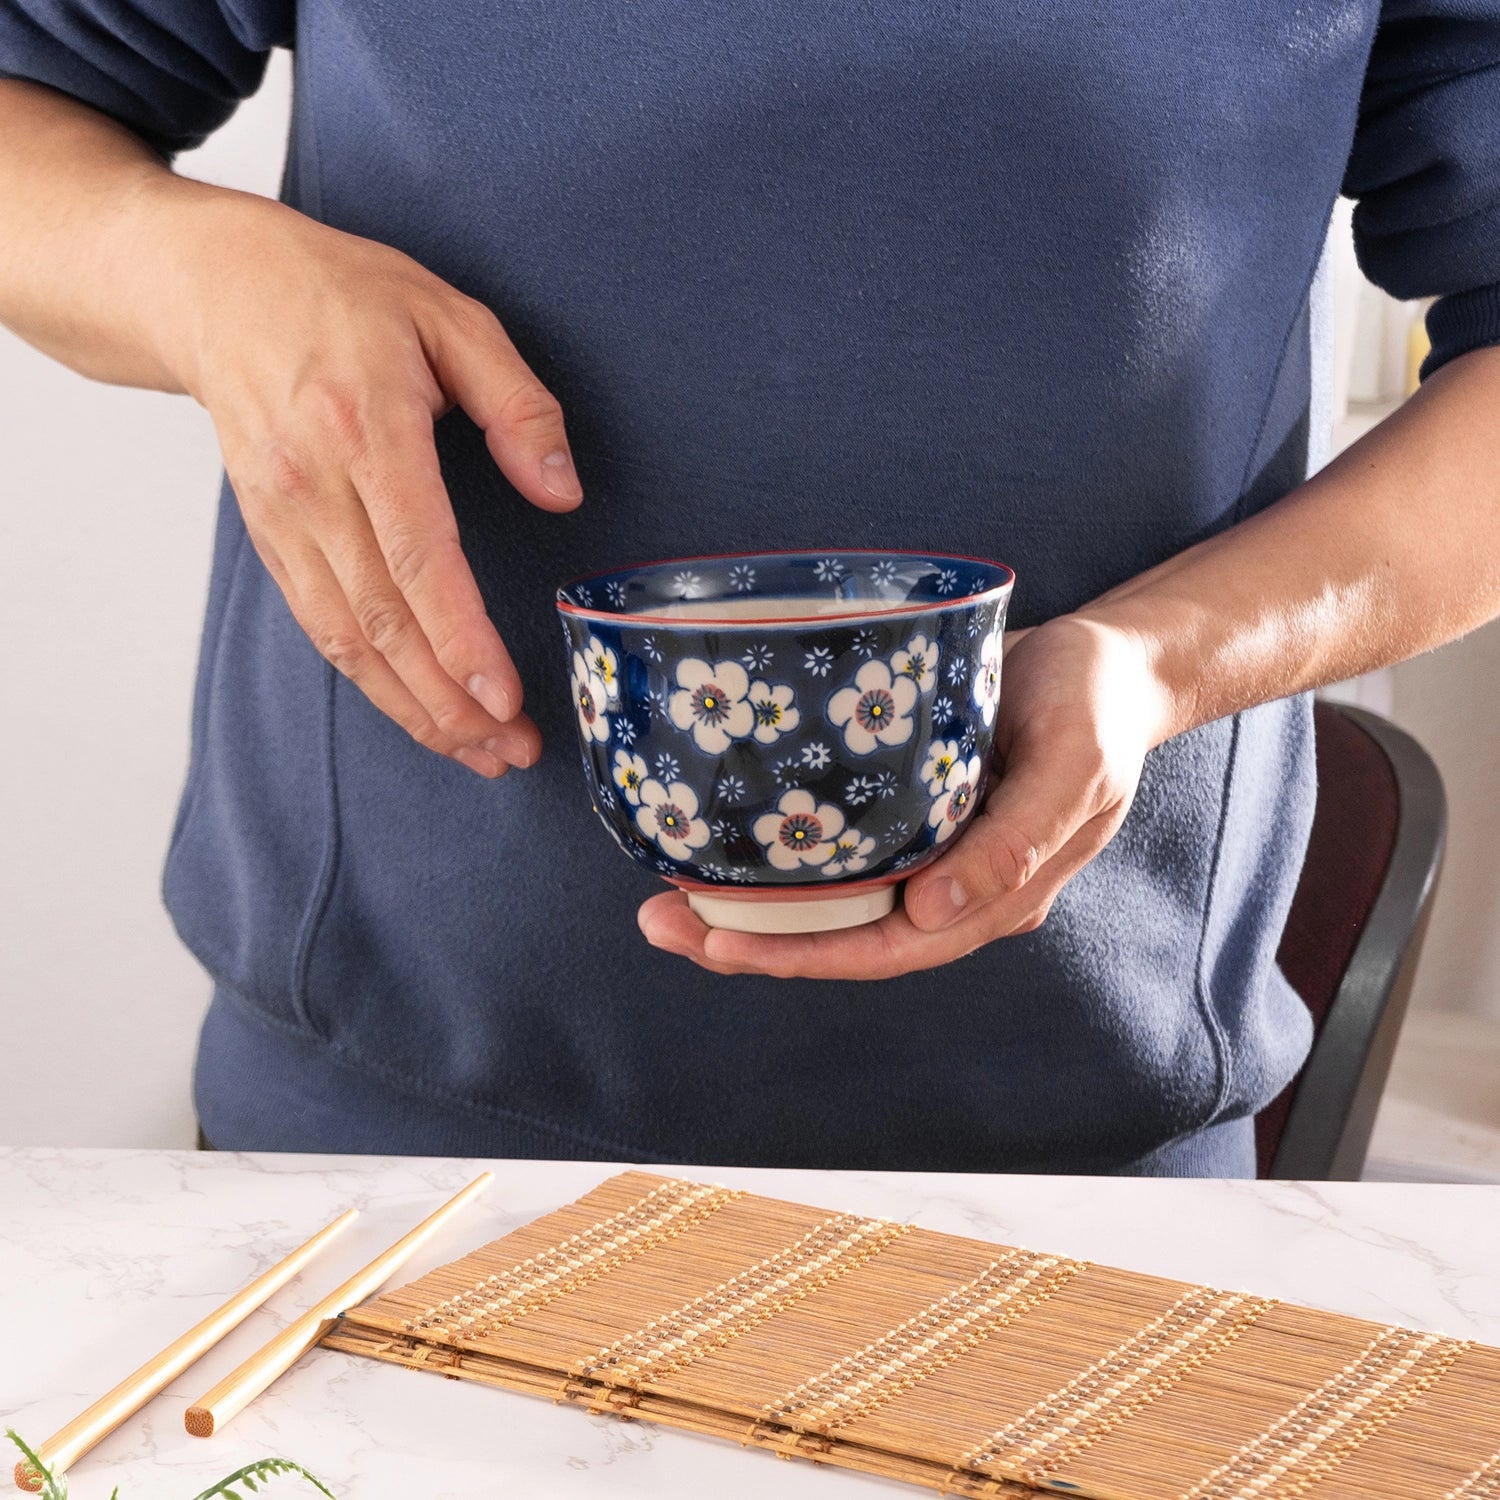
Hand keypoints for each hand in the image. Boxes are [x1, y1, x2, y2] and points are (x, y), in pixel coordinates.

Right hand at [159, 189, 580, 777]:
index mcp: (366, 426)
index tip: (502, 697)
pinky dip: (368, 679)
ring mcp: (282, 515)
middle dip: (448, 701)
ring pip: (346, 638)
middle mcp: (314, 483)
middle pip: (382, 620)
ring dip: (412, 707)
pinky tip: (415, 710)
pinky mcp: (269, 536)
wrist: (213, 286)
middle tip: (510, 752)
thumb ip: (517, 405)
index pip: (417, 557)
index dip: (460, 639)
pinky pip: (319, 624)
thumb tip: (560, 492)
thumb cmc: (341, 295)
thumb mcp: (450, 315)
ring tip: (476, 753)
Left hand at [637, 615, 1173, 977]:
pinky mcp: (908, 811)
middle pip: (841, 938)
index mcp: (995, 897)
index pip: (887, 950)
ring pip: (829, 903)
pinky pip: (837, 853)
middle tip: (658, 921)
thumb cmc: (1096, 705)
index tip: (720, 943)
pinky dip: (777, 860)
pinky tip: (719, 845)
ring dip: (749, 908)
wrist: (1110, 663)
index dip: (802, 955)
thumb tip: (935, 912)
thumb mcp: (1075, 765)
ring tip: (663, 896)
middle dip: (749, 942)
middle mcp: (952, 889)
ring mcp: (928, 852)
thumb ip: (1016, 841)